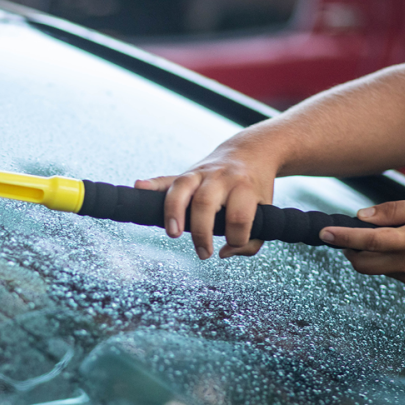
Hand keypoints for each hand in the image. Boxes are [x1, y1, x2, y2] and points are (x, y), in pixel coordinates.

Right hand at [133, 142, 279, 259]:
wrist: (250, 152)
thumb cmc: (256, 188)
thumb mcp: (265, 211)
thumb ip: (252, 240)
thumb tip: (224, 253)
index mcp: (244, 186)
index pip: (238, 217)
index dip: (237, 238)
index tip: (233, 244)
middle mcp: (221, 177)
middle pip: (205, 203)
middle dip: (201, 232)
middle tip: (203, 252)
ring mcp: (201, 173)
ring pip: (182, 188)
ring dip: (173, 212)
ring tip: (173, 233)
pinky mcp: (186, 173)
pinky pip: (166, 178)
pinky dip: (151, 184)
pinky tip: (139, 187)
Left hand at [320, 197, 404, 285]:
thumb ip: (392, 211)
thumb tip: (361, 217)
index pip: (369, 241)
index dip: (344, 237)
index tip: (324, 232)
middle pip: (363, 264)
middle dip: (347, 250)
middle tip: (344, 234)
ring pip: (374, 269)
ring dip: (365, 254)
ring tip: (375, 235)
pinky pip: (388, 272)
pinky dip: (382, 259)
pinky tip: (395, 245)